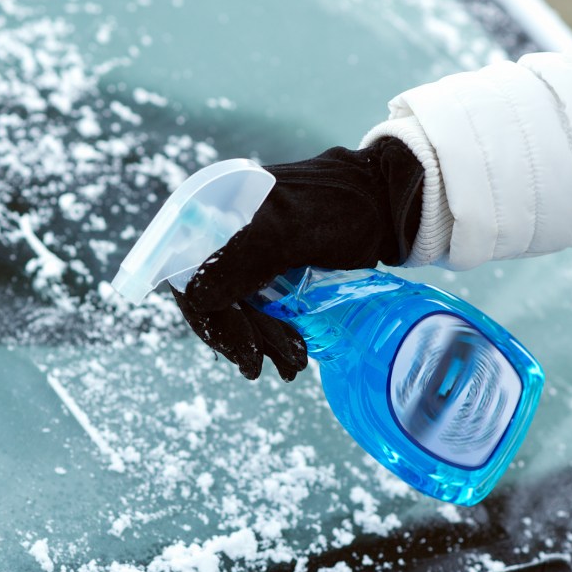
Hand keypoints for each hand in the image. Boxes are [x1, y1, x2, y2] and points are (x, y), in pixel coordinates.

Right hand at [172, 138, 423, 380]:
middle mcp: (223, 237)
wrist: (383, 202)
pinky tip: (293, 355)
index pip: (189, 276)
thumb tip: (196, 298)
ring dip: (261, 343)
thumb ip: (242, 258)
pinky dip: (275, 336)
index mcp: (214, 214)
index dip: (208, 318)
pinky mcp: (273, 275)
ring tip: (291, 365)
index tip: (239, 350)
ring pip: (241, 312)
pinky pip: (263, 312)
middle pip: (215, 300)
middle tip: (260, 368)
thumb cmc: (338, 205)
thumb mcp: (288, 231)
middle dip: (241, 338)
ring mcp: (248, 258)